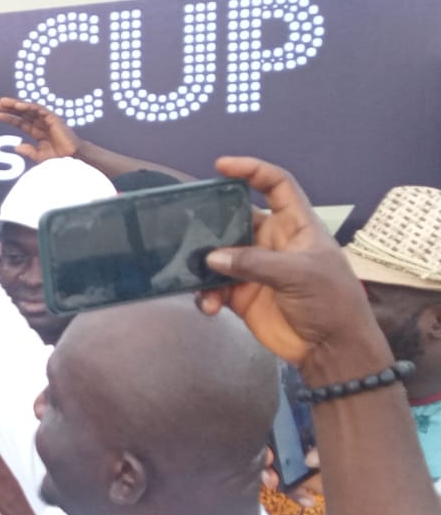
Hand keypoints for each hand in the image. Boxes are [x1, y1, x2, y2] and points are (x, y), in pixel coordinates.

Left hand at [0, 98, 78, 163]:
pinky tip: (18, 105)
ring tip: (4, 102)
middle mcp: (41, 124)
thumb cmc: (58, 158)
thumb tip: (16, 147)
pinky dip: (28, 106)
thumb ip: (28, 151)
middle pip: (23, 114)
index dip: (11, 119)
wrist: (71, 158)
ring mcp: (47, 120)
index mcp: (37, 132)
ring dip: (16, 104)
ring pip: (29, 109)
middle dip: (11, 108)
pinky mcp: (52, 117)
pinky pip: (38, 109)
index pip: (21, 123)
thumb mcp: (39, 156)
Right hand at [199, 157, 384, 371]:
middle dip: (212, 223)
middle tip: (185, 226)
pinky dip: (206, 296)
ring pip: (219, 256)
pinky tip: (209, 307)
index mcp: (295, 225)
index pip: (276, 186)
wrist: (330, 348)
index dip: (252, 171)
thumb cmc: (330, 301)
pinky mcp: (242, 296)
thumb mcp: (299, 274)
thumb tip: (212, 258)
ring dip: (204, 267)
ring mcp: (255, 269)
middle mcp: (272, 242)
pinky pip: (214, 288)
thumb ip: (255, 262)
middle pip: (236, 220)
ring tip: (197, 279)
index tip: (222, 166)